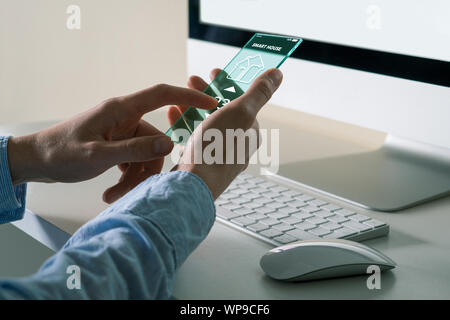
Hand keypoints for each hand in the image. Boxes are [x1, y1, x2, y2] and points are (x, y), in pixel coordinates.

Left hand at [8, 84, 217, 202]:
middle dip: (147, 167)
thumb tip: (170, 146)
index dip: (187, 97)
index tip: (210, 104)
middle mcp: (125, 119)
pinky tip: (113, 189)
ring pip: (146, 155)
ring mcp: (122, 133)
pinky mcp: (117, 145)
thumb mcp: (99, 154)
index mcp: (121, 110)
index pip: (161, 94)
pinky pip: (135, 160)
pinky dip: (128, 176)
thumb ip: (135, 150)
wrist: (36, 160)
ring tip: (115, 194)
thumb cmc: (60, 151)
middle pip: (155, 140)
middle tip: (129, 188)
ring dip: (135, 177)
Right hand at [168, 68, 282, 198]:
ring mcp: (218, 154)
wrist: (193, 184)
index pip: (241, 100)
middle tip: (191, 81)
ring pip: (206, 124)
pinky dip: (184, 124)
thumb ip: (259, 92)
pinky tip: (173, 116)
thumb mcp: (241, 112)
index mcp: (249, 132)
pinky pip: (193, 138)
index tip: (213, 72)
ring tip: (178, 98)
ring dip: (192, 107)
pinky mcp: (201, 162)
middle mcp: (237, 144)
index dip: (227, 83)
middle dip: (206, 94)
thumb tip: (278, 75)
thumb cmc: (217, 150)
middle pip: (222, 111)